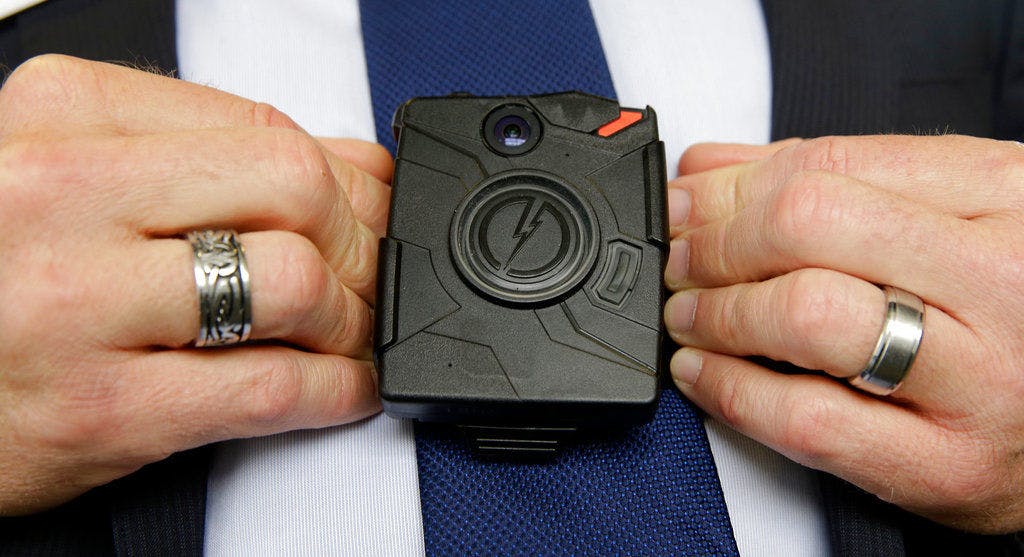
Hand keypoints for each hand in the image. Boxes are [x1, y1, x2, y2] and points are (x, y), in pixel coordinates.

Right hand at [0, 55, 390, 514]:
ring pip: (294, 282)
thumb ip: (204, 155)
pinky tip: (341, 388)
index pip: (264, 129)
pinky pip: (269, 388)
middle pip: (294, 191)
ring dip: (351, 319)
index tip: (370, 207)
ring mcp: (76, 306)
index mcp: (60, 119)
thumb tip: (354, 162)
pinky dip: (335, 391)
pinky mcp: (101, 409)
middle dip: (359, 241)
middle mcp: (61, 198)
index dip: (347, 176)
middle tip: (366, 274)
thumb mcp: (71, 173)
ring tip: (346, 335)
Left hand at [663, 135, 1023, 532]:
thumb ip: (838, 182)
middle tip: (681, 257)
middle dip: (715, 240)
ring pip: (804, 316)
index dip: (733, 183)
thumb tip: (712, 170)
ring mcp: (979, 379)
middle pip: (806, 225)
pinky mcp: (946, 466)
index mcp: (1003, 197)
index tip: (688, 198)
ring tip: (688, 314)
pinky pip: (806, 419)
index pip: (831, 163)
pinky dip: (729, 391)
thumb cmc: (1015, 315)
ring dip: (716, 312)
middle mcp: (999, 279)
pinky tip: (702, 372)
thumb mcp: (955, 219)